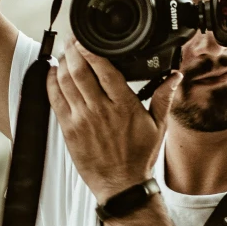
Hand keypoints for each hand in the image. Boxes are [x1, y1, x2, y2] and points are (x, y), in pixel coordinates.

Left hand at [47, 36, 182, 202]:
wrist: (121, 185)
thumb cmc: (139, 156)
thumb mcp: (158, 126)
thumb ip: (164, 97)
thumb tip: (175, 76)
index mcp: (124, 106)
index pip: (105, 70)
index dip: (92, 51)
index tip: (87, 40)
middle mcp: (101, 110)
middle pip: (80, 71)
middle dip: (73, 51)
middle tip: (72, 40)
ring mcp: (82, 119)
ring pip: (65, 82)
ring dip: (62, 64)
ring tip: (64, 53)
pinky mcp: (69, 129)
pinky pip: (55, 99)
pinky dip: (51, 82)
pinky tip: (53, 73)